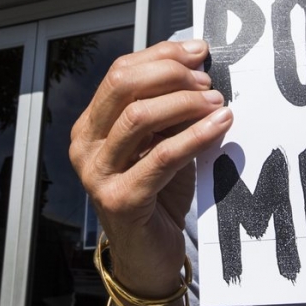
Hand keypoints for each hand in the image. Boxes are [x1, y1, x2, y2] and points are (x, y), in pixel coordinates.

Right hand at [70, 39, 231, 298]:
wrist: (150, 254)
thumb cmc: (157, 193)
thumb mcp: (160, 140)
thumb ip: (168, 106)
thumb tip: (199, 63)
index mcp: (90, 125)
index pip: (120, 71)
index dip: (161, 55)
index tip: (199, 51)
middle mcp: (85, 146)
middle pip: (123, 85)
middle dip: (170, 74)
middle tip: (207, 81)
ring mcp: (98, 174)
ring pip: (139, 117)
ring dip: (185, 103)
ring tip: (217, 102)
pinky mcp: (121, 200)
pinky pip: (162, 156)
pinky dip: (195, 135)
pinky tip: (220, 124)